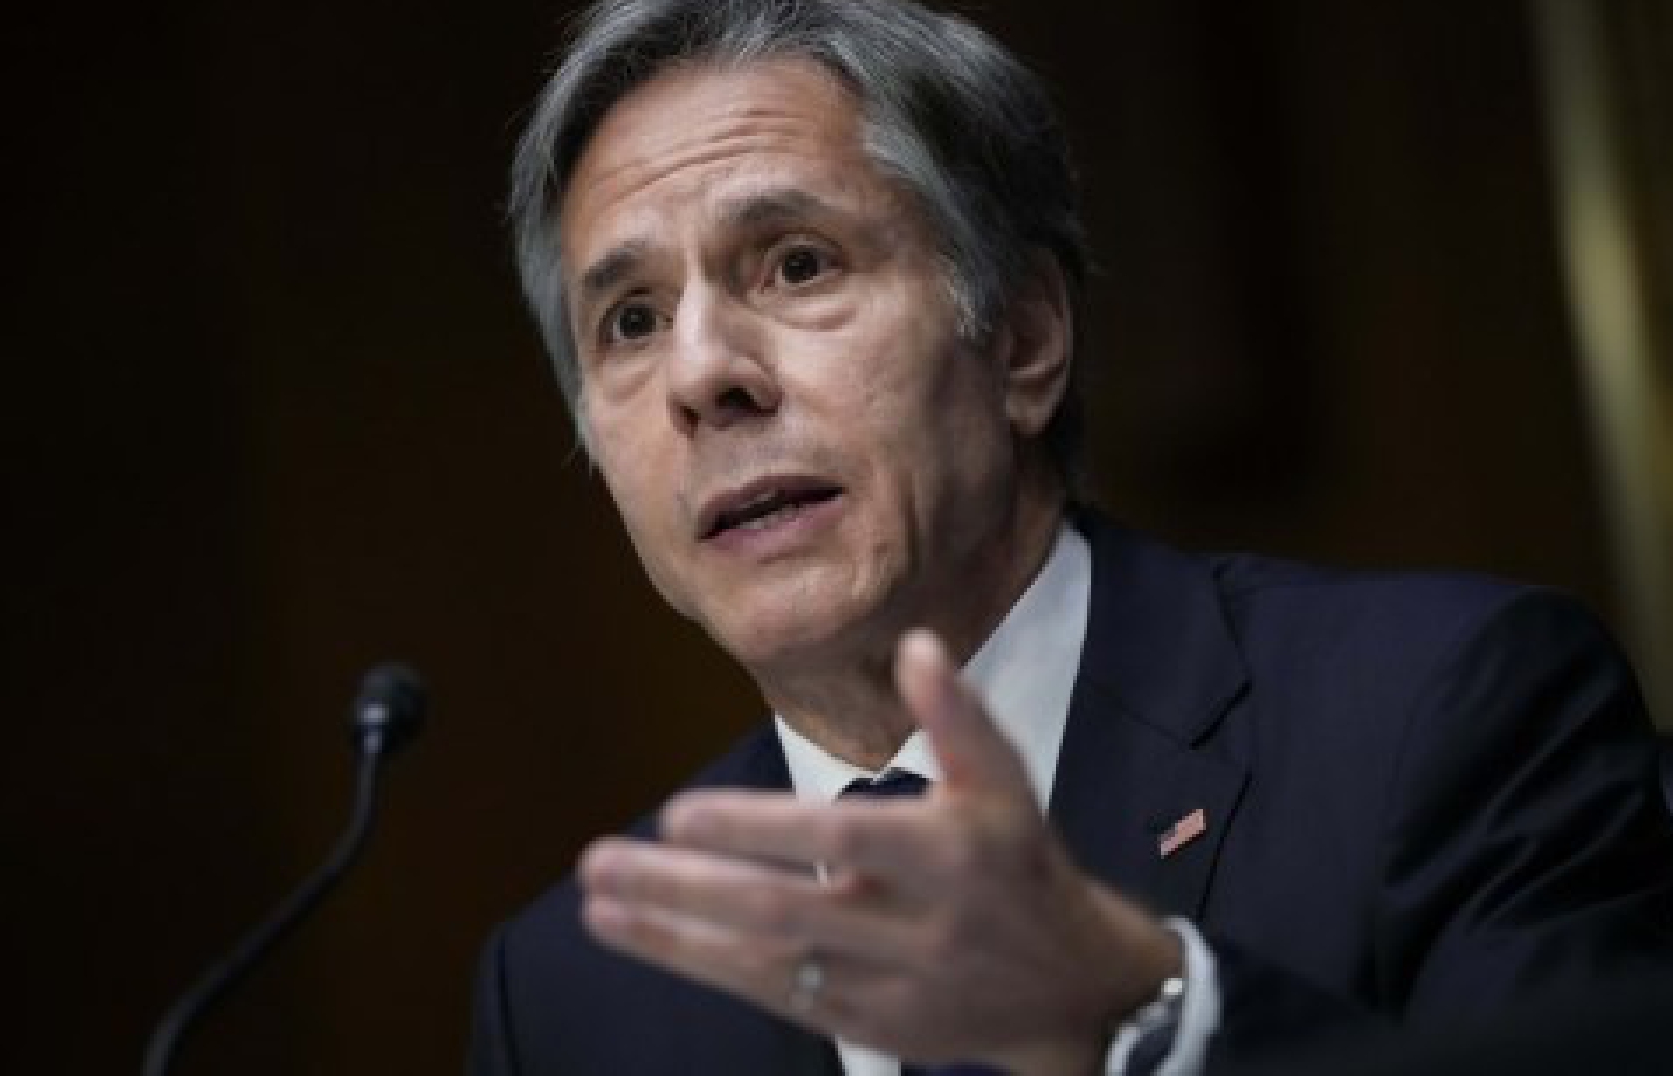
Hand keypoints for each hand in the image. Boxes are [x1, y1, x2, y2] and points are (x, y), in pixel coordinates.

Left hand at [578, 631, 1181, 1074]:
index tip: (677, 814)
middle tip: (602, 864)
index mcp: (950, 855)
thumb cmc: (1020, 862)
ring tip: (598, 905)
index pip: (839, 842)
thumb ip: (956, 716)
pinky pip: (779, 997)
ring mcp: (889, 985)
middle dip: (685, 892)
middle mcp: (916, 926)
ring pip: (767, 965)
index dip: (757, 830)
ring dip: (675, 937)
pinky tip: (651, 937)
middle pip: (783, 912)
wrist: (1074, 987)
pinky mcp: (870, 1026)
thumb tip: (918, 644)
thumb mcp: (1006, 783)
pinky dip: (710, 967)